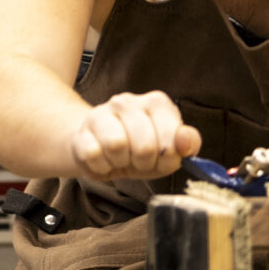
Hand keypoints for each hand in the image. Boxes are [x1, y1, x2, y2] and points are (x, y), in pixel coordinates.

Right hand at [69, 90, 201, 180]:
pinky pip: (93, 155)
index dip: (167, 156)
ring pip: (116, 145)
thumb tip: (186, 142)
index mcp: (156, 103)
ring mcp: (101, 113)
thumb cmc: (138, 149)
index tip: (161, 157)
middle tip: (138, 162)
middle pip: (144, 145)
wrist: (99, 148)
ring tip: (120, 159)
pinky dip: (101, 167)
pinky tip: (103, 161)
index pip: (171, 137)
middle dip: (144, 163)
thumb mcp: (168, 150)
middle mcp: (128, 101)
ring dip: (121, 163)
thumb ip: (186, 144)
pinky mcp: (82, 131)